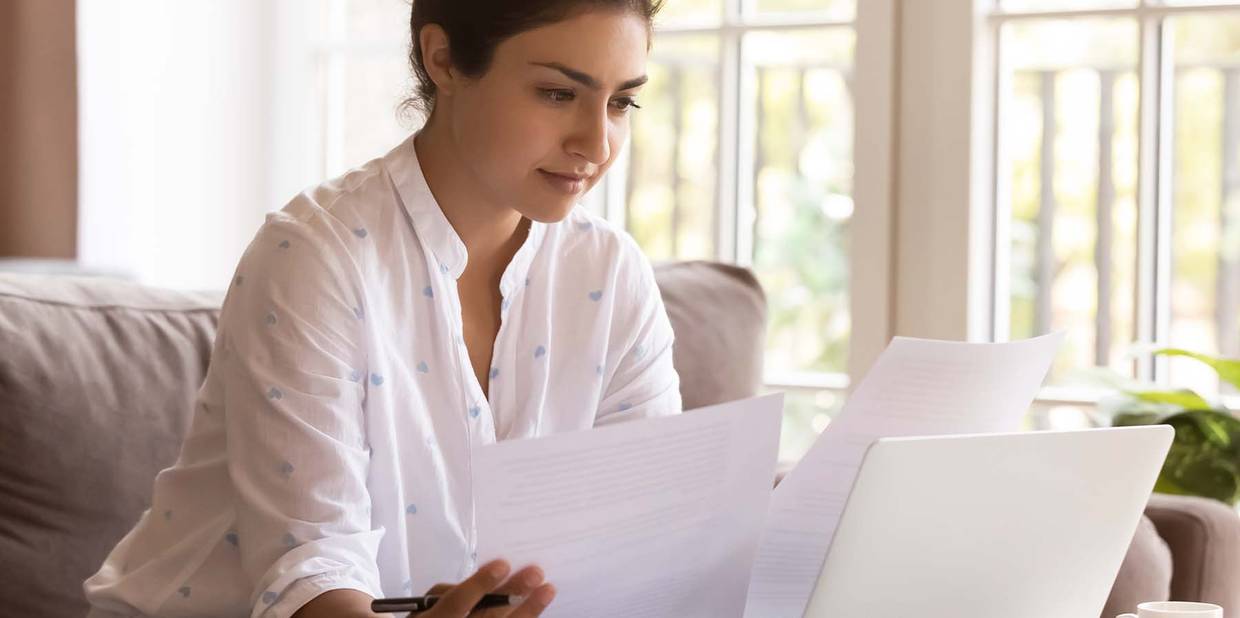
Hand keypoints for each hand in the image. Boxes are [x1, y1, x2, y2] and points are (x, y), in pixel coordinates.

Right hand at [416, 559, 554, 616]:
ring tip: (546, 591)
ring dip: (527, 611)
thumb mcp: (424, 606)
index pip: (456, 603)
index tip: (503, 565)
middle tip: (536, 574)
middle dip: (513, 595)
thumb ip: (448, 595)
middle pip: (487, 617)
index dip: (479, 585)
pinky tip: (535, 611)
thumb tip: (483, 584)